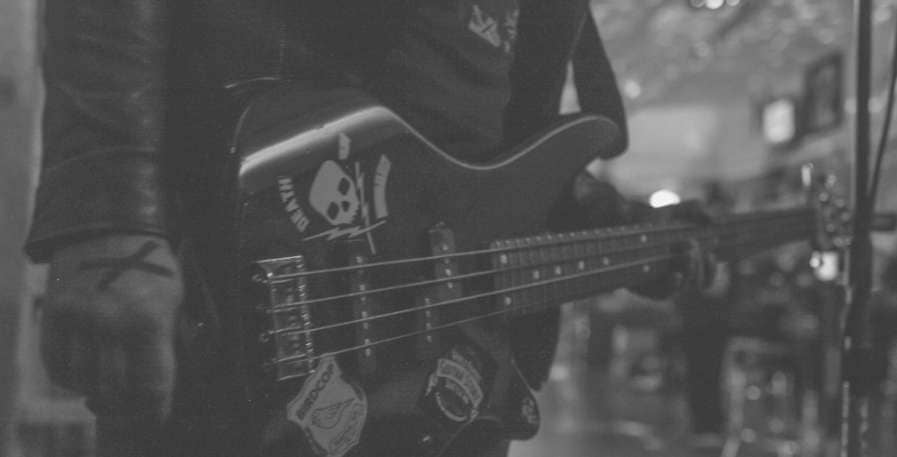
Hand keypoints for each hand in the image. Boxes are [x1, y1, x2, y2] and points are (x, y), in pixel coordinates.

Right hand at [41, 234, 182, 425]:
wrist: (109, 224)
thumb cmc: (152, 264)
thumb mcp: (174, 299)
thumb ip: (167, 340)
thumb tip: (159, 384)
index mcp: (147, 320)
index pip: (151, 384)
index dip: (155, 408)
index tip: (157, 416)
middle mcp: (110, 322)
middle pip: (115, 389)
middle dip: (127, 404)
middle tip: (132, 405)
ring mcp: (78, 318)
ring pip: (84, 380)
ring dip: (97, 391)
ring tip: (109, 388)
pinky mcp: (54, 314)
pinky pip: (57, 364)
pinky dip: (71, 377)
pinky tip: (85, 374)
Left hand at [632, 201, 718, 298]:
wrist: (625, 222)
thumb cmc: (653, 218)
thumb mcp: (676, 210)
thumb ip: (696, 210)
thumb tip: (713, 219)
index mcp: (686, 266)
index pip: (706, 278)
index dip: (711, 270)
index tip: (711, 254)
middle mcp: (675, 277)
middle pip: (698, 283)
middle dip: (699, 265)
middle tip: (691, 246)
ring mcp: (660, 283)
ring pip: (684, 289)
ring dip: (691, 272)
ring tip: (687, 253)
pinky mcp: (644, 287)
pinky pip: (663, 295)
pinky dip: (673, 287)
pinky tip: (676, 276)